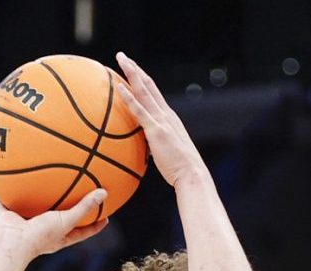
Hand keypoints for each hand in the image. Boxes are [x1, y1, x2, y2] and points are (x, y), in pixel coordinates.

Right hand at [0, 189, 108, 262]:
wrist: (14, 243)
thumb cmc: (41, 236)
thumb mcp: (66, 221)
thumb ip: (84, 207)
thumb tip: (104, 193)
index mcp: (59, 237)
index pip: (82, 232)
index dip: (94, 226)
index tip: (106, 217)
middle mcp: (43, 231)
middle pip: (58, 219)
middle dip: (66, 209)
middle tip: (77, 195)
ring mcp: (26, 225)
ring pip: (33, 210)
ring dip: (35, 200)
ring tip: (41, 184)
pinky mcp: (9, 219)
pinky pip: (6, 205)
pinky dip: (4, 196)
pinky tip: (6, 182)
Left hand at [114, 52, 208, 187]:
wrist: (191, 173)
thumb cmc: (179, 168)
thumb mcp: (165, 151)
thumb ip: (154, 143)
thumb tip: (145, 147)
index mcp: (168, 117)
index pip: (153, 93)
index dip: (142, 79)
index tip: (131, 69)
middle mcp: (165, 113)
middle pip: (148, 85)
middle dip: (134, 69)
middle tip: (121, 56)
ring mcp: (161, 120)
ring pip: (144, 91)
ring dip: (132, 74)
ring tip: (120, 60)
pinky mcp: (156, 130)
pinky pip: (140, 111)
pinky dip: (129, 98)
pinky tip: (119, 88)